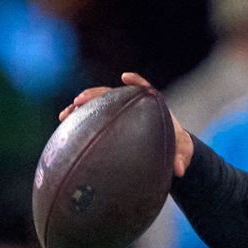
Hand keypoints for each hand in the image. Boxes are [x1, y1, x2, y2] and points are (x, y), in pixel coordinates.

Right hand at [58, 72, 194, 176]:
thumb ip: (183, 158)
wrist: (169, 148)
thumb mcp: (182, 152)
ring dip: (81, 107)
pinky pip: (94, 119)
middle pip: (113, 94)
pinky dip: (79, 121)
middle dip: (96, 94)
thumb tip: (180, 170)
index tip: (125, 77)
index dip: (136, 82)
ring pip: (98, 105)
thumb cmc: (177, 147)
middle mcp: (133, 106)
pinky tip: (64, 128)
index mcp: (153, 106)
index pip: (144, 89)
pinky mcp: (111, 122)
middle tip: (80, 99)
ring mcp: (120, 113)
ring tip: (66, 114)